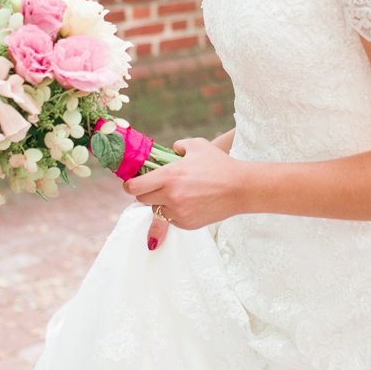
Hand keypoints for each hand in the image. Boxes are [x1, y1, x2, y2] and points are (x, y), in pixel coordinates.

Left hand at [124, 137, 248, 249]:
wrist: (240, 188)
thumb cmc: (220, 164)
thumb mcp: (198, 145)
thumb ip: (178, 145)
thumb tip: (169, 151)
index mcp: (169, 176)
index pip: (134, 187)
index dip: (130, 185)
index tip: (132, 183)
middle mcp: (171, 196)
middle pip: (141, 199)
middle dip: (145, 192)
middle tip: (156, 186)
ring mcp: (179, 212)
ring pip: (156, 210)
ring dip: (160, 203)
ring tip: (177, 193)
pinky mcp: (187, 224)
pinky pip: (171, 219)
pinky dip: (175, 212)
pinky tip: (189, 202)